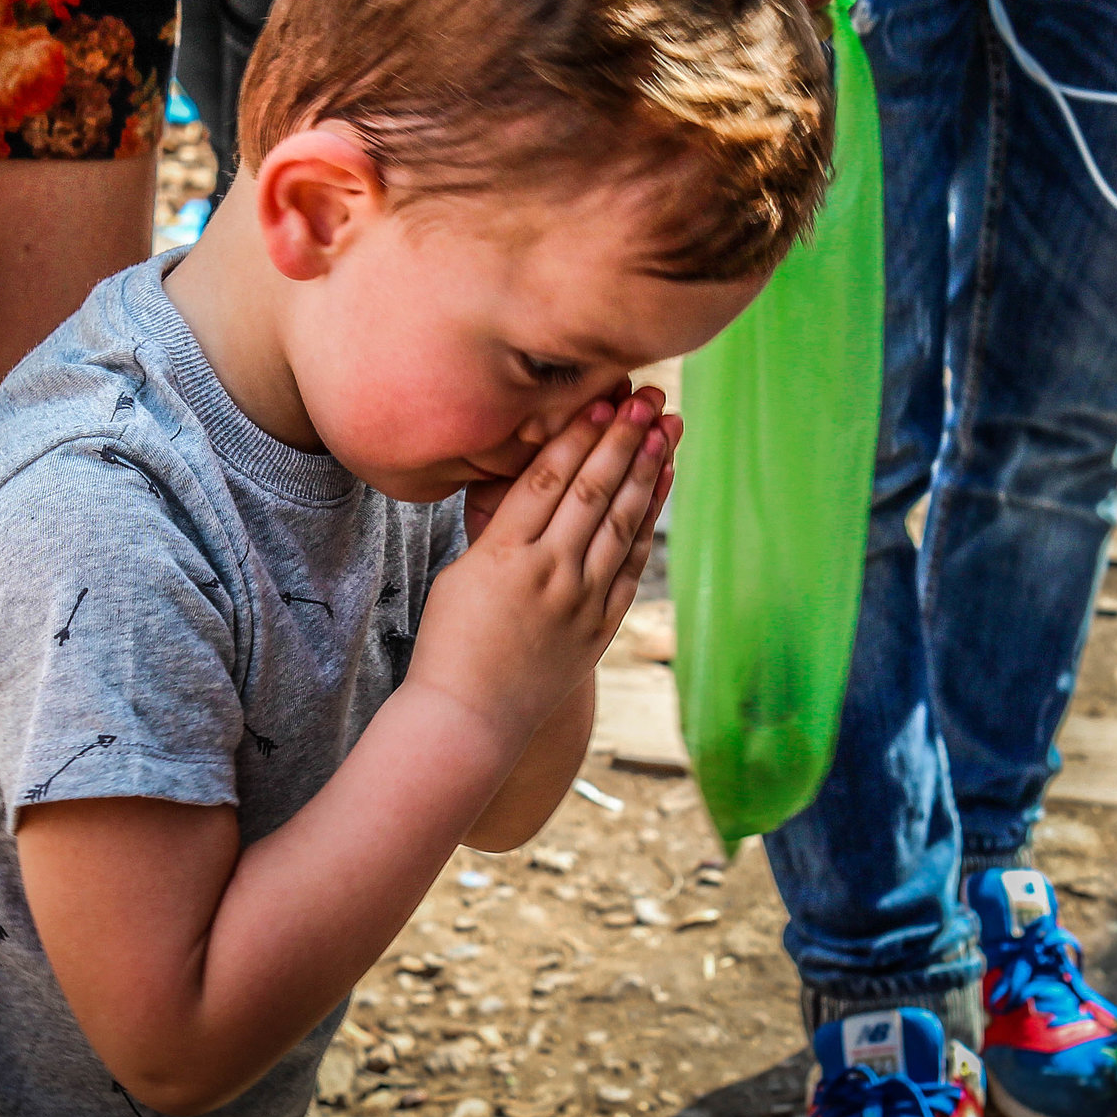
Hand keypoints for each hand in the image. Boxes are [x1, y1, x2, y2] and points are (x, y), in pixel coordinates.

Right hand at [414, 389, 678, 741]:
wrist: (469, 717)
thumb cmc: (451, 639)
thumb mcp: (461, 572)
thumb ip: (498, 528)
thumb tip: (533, 483)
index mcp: (501, 555)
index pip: (546, 481)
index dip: (577, 436)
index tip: (600, 400)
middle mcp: (547, 574)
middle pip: (591, 492)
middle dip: (622, 440)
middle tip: (646, 398)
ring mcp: (579, 602)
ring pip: (619, 523)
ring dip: (646, 471)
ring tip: (665, 430)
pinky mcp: (599, 628)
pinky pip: (630, 565)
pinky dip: (648, 522)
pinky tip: (661, 487)